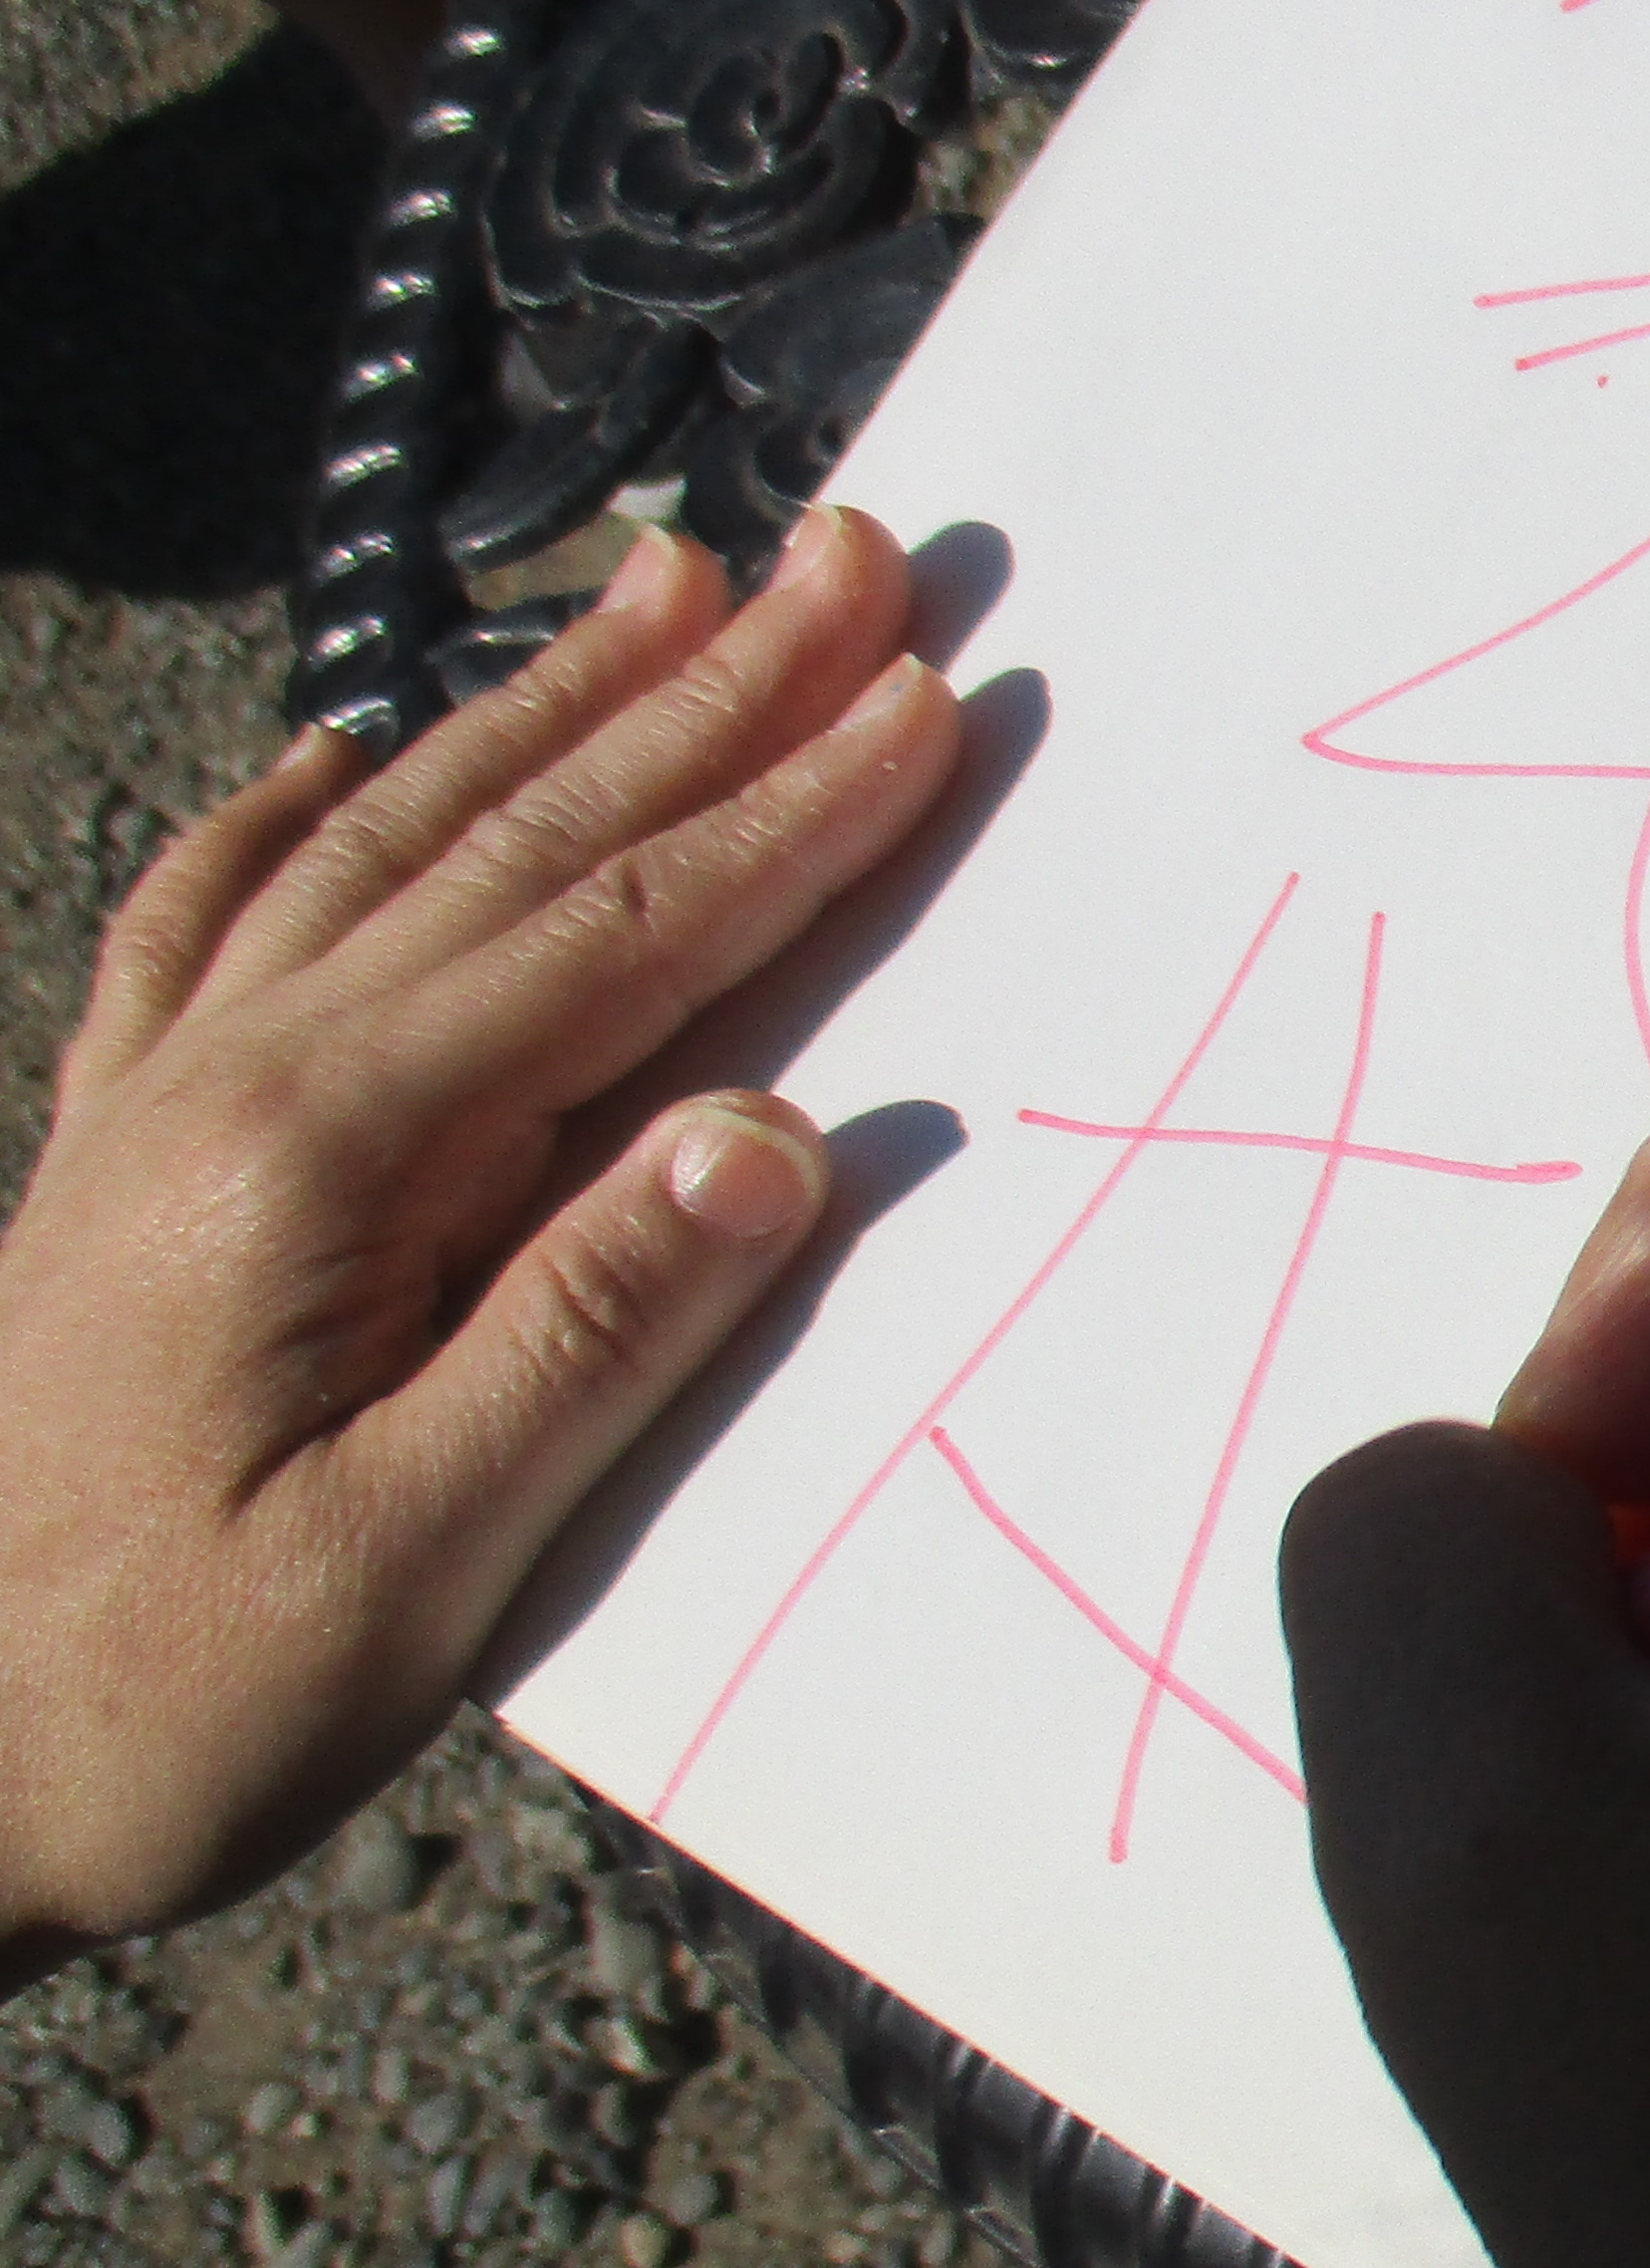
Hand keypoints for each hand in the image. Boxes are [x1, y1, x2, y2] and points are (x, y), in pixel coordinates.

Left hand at [0, 514, 960, 1992]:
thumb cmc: (139, 1713)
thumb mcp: (395, 1571)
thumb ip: (584, 1339)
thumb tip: (769, 1135)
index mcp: (317, 1164)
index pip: (610, 947)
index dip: (783, 819)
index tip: (924, 697)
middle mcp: (230, 1087)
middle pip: (510, 843)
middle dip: (702, 695)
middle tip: (848, 554)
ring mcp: (153, 1112)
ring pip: (382, 844)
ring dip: (542, 708)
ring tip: (666, 579)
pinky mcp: (109, 1167)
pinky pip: (209, 927)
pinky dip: (286, 817)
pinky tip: (338, 745)